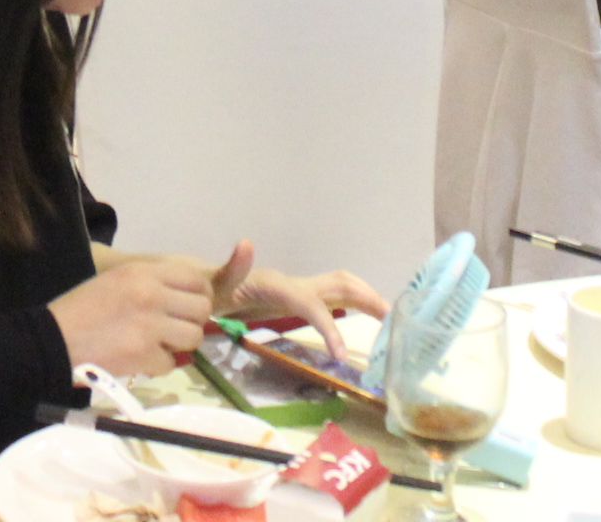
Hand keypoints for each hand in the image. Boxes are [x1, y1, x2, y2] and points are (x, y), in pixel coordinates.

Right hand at [49, 253, 219, 376]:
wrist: (53, 339)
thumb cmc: (81, 308)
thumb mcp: (117, 281)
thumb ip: (152, 286)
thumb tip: (185, 304)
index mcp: (143, 272)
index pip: (195, 280)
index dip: (197, 296)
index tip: (186, 308)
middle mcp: (152, 294)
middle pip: (201, 309)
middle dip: (192, 322)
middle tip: (174, 330)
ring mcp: (151, 325)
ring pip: (194, 337)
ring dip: (179, 345)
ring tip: (158, 346)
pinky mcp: (145, 354)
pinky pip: (171, 363)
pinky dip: (158, 365)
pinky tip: (140, 360)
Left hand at [213, 242, 387, 361]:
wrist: (207, 286)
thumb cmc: (213, 288)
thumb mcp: (218, 282)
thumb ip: (231, 269)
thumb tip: (246, 243)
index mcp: (278, 285)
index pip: (312, 304)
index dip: (329, 327)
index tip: (340, 356)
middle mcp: (294, 284)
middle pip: (339, 285)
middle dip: (366, 298)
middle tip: (393, 320)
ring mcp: (298, 289)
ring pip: (341, 288)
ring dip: (366, 298)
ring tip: (390, 318)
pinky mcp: (297, 298)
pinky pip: (331, 300)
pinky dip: (353, 305)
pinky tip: (365, 319)